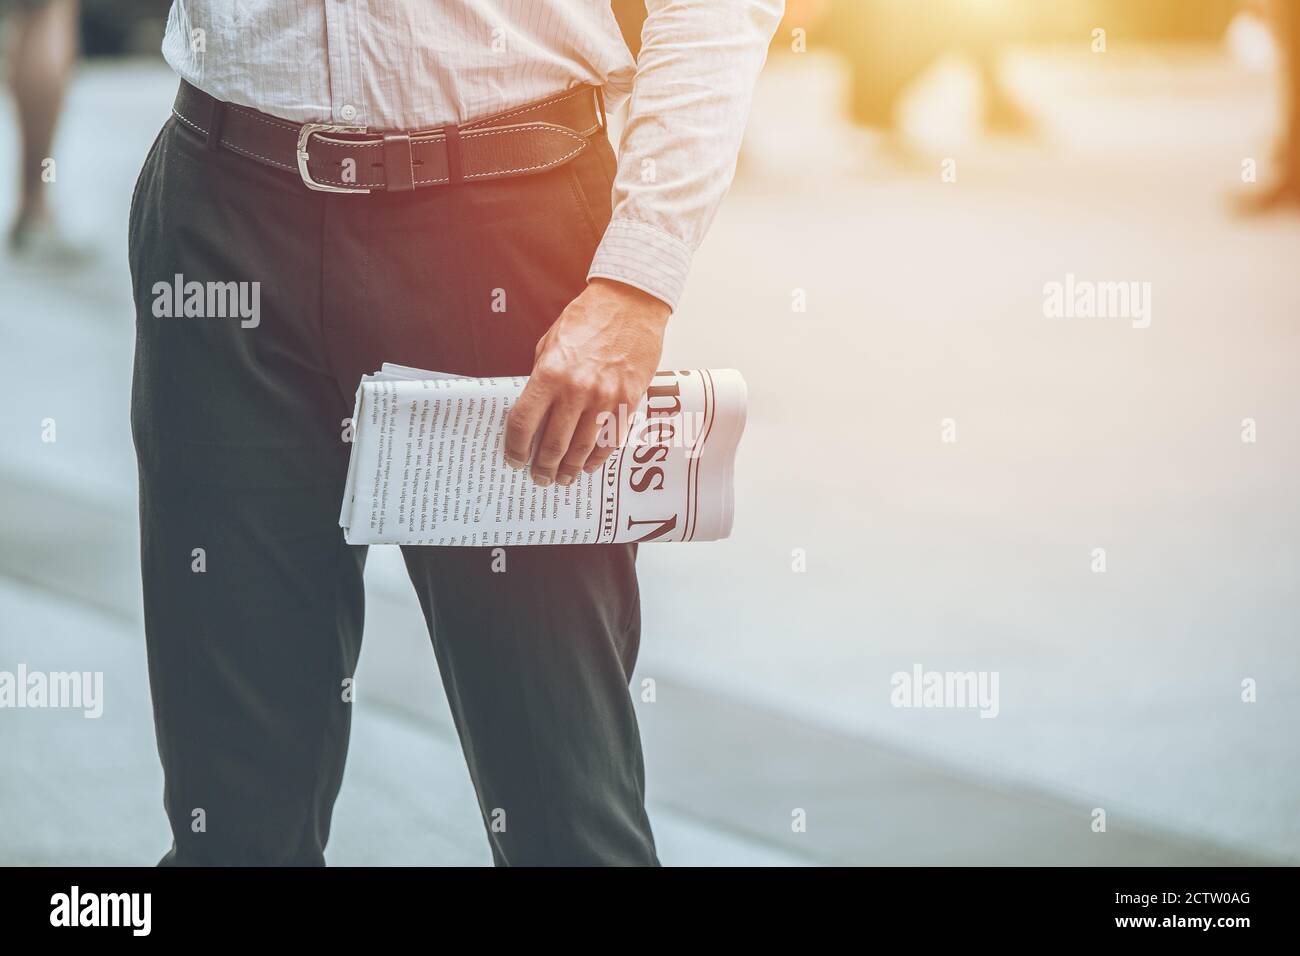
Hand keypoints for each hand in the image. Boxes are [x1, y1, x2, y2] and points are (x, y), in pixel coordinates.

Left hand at [505, 278, 669, 485]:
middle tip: (539, 477)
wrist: (630, 302)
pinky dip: (598, 458)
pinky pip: (611, 440)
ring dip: (570, 469)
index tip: (514, 459)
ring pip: (582, 449)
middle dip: (542, 467)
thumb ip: (541, 378)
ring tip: (563, 478)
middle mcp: (576, 390)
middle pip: (553, 444)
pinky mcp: (629, 401)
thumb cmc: (588, 318)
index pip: (524, 423)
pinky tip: (589, 465)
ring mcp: (605, 398)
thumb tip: (534, 410)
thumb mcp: (550, 343)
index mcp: (550, 374)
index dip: (515, 447)